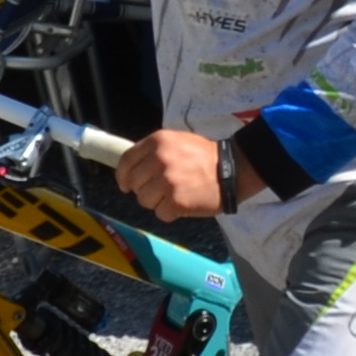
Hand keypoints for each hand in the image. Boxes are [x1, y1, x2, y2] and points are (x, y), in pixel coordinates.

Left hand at [114, 127, 232, 220]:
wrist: (233, 169)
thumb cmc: (204, 156)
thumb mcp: (176, 142)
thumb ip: (153, 151)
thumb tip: (129, 170)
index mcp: (157, 141)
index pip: (126, 161)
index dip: (123, 176)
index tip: (125, 185)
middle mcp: (159, 159)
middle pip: (134, 184)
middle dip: (144, 189)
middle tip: (161, 189)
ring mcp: (167, 181)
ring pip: (144, 200)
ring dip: (157, 202)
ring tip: (174, 196)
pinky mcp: (176, 202)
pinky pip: (160, 214)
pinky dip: (170, 213)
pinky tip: (183, 204)